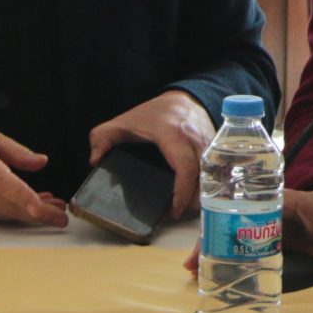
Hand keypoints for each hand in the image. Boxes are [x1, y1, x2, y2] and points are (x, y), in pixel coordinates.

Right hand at [0, 124, 68, 226]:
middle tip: (61, 216)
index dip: (24, 196)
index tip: (43, 206)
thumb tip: (41, 162)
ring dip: (29, 215)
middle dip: (37, 214)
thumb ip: (15, 151)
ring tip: (54, 210)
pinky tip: (31, 208)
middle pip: (6, 205)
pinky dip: (13, 214)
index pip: (2, 181)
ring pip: (2, 214)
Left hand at [88, 90, 215, 222]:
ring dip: (204, 196)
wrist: (186, 98)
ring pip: (214, 178)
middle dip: (195, 201)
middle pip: (204, 178)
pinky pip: (218, 175)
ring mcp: (210, 147)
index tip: (173, 210)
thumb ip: (103, 137)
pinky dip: (211, 189)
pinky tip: (198, 198)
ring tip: (188, 209)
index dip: (181, 192)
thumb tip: (95, 161)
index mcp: (174, 135)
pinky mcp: (218, 152)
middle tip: (180, 214)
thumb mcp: (125, 121)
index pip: (184, 167)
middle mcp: (196, 141)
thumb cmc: (155, 113)